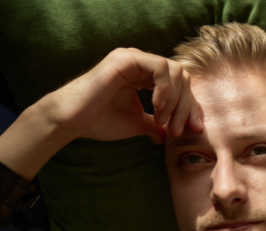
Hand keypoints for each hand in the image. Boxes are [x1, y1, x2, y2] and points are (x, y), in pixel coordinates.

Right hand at [45, 47, 202, 144]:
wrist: (71, 121)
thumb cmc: (99, 120)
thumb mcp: (136, 123)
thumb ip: (154, 125)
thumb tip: (166, 136)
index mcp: (145, 75)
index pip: (180, 85)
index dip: (191, 107)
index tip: (194, 129)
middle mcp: (141, 63)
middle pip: (182, 78)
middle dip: (186, 106)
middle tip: (179, 129)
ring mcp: (133, 58)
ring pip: (175, 71)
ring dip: (175, 99)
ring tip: (163, 119)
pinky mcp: (125, 59)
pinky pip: (160, 67)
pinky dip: (164, 88)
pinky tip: (157, 107)